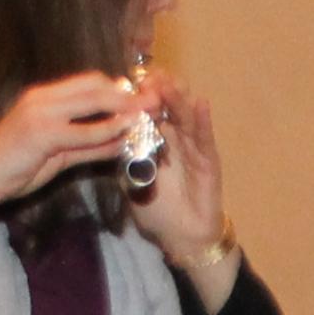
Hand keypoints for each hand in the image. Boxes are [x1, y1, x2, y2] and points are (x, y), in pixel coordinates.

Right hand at [0, 72, 143, 213]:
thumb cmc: (16, 165)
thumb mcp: (57, 153)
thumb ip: (88, 145)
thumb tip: (121, 140)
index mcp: (45, 96)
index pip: (91, 82)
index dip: (121, 89)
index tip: (145, 99)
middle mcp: (43, 98)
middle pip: (97, 86)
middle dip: (131, 95)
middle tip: (158, 103)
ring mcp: (40, 112)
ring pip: (93, 102)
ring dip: (126, 109)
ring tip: (151, 117)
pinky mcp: (41, 133)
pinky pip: (83, 132)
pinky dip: (108, 133)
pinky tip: (127, 136)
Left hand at [122, 72, 232, 294]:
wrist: (181, 237)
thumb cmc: (157, 210)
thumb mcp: (130, 180)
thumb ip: (122, 157)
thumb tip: (104, 135)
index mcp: (156, 140)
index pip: (149, 109)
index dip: (139, 94)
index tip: (126, 81)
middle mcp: (176, 138)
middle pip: (168, 105)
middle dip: (158, 89)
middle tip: (146, 76)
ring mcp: (194, 147)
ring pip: (186, 116)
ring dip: (177, 98)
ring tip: (168, 82)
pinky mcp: (209, 161)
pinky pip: (205, 138)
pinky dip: (203, 120)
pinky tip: (200, 103)